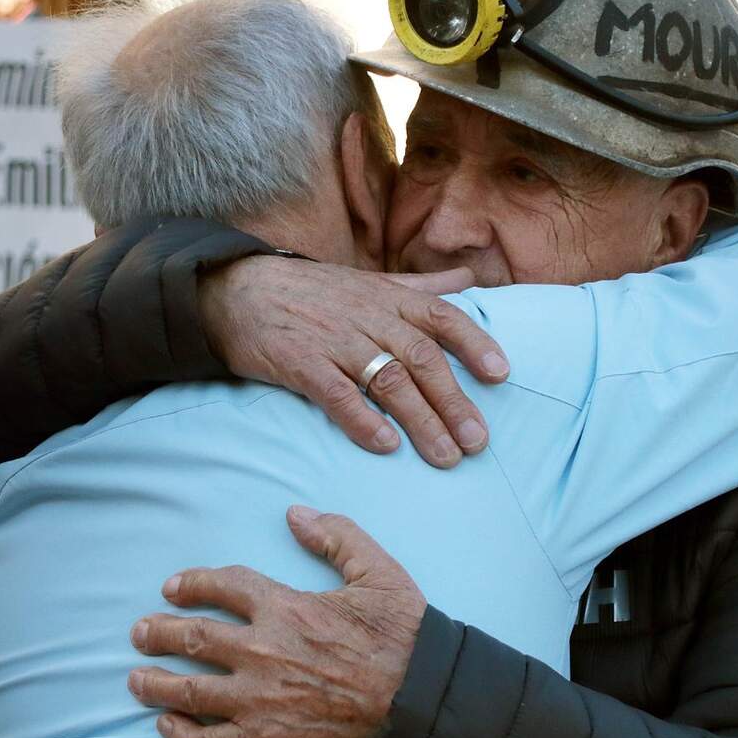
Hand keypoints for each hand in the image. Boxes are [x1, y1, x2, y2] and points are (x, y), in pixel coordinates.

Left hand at [127, 506, 426, 737]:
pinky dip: (181, 735)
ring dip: (155, 684)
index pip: (221, 587)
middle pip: (191, 638)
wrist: (422, 710)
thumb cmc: (404, 642)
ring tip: (135, 680)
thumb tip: (295, 514)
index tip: (172, 590)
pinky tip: (166, 727)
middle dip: (157, 634)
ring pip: (188, 690)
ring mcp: (258, 699)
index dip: (191, 585)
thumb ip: (338, 537)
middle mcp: (261, 651)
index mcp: (285, 607)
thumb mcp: (380, 574)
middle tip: (139, 633)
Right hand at [199, 256, 509, 467]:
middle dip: (454, 401)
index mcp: (388, 298)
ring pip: (388, 380)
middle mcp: (367, 317)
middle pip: (421, 359)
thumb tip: (471, 280)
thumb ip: (422, 286)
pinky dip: (363, 420)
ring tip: (445, 457)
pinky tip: (385, 446)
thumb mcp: (370, 281)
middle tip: (478, 442)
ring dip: (421, 421)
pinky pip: (336, 393)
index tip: (501, 375)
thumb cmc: (311, 292)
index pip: (441, 317)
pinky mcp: (300, 362)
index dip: (475, 344)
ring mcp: (334, 339)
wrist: (236, 290)